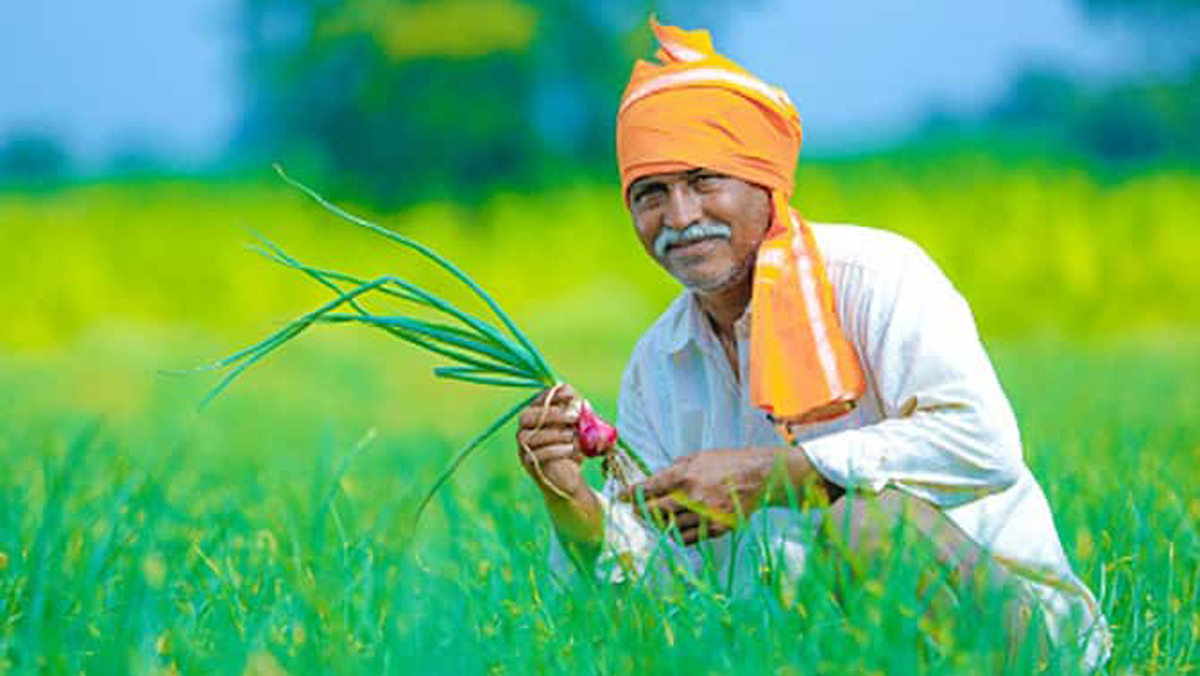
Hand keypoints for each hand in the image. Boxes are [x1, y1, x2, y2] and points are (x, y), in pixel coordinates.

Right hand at [515, 384, 586, 499]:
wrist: (569, 478)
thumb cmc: (572, 448)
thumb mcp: (579, 429)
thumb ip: (580, 416)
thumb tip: (582, 403)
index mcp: (536, 416)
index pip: (538, 400)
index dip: (552, 395)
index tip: (570, 393)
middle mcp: (525, 430)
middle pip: (527, 416)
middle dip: (551, 414)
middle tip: (574, 416)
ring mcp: (523, 448)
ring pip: (528, 436)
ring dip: (553, 433)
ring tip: (572, 435)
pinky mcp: (529, 464)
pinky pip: (535, 455)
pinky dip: (555, 450)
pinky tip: (571, 449)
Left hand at [619, 448, 775, 545]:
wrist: (759, 476)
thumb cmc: (727, 463)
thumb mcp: (697, 457)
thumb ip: (673, 470)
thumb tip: (652, 483)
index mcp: (685, 476)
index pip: (649, 489)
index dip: (631, 495)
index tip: (621, 498)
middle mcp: (693, 498)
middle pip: (656, 512)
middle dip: (641, 512)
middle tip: (634, 512)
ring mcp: (705, 516)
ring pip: (670, 528)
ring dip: (658, 525)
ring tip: (653, 521)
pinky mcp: (716, 530)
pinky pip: (687, 539)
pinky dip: (676, 535)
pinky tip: (672, 529)